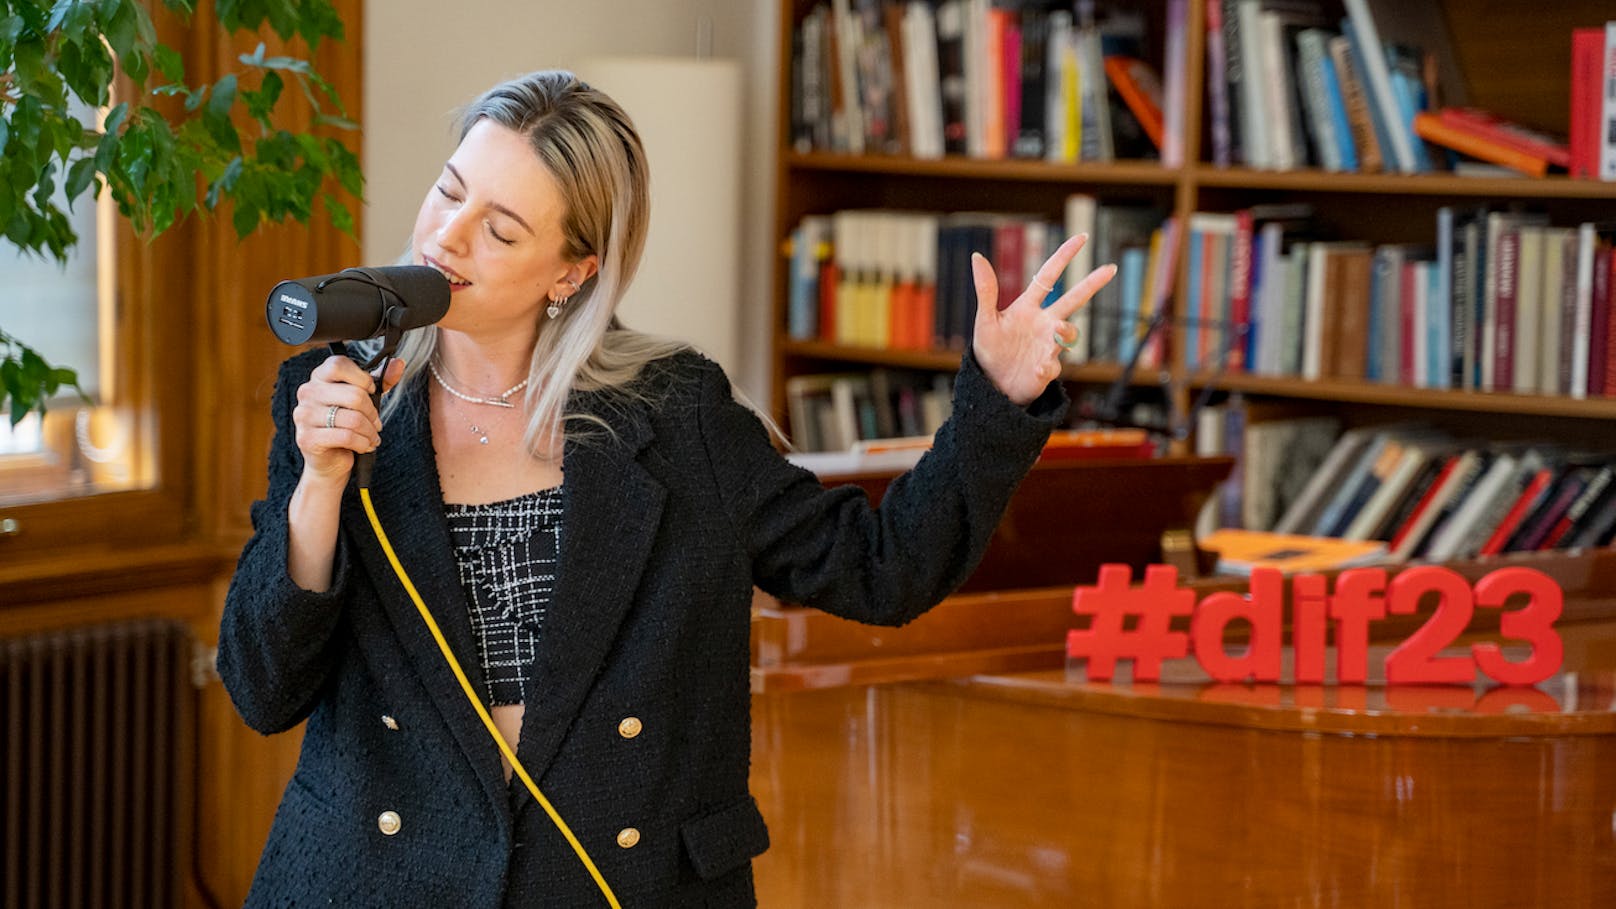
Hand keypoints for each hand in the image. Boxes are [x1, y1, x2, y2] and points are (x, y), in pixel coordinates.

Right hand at [293, 355, 405, 483]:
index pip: (339, 364)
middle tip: (376, 423)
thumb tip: (399, 364)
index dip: (362, 378)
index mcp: (318, 377)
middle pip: (354, 395)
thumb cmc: (346, 425)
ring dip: (370, 431)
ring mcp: (304, 415)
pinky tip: (364, 446)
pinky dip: (362, 443)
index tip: (371, 391)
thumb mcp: (365, 399)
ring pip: (353, 419)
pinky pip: (346, 437)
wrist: (329, 460)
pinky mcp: (307, 438)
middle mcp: (307, 393)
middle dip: (373, 413)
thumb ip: (381, 380)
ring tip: (372, 436)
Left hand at [971, 234, 1117, 406]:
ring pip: (1068, 333)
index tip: (1082, 238)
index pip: (1049, 276)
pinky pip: (1052, 367)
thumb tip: (977, 256)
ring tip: (1058, 330)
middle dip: (1092, 284)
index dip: (1064, 256)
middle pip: (1073, 300)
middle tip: (1110, 268)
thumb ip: (985, 290)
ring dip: (1066, 331)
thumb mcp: (985, 320)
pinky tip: (1036, 370)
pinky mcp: (1047, 370)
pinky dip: (1045, 367)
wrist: (991, 384)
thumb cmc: (990, 350)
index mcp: (1029, 307)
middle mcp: (1044, 323)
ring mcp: (1048, 346)